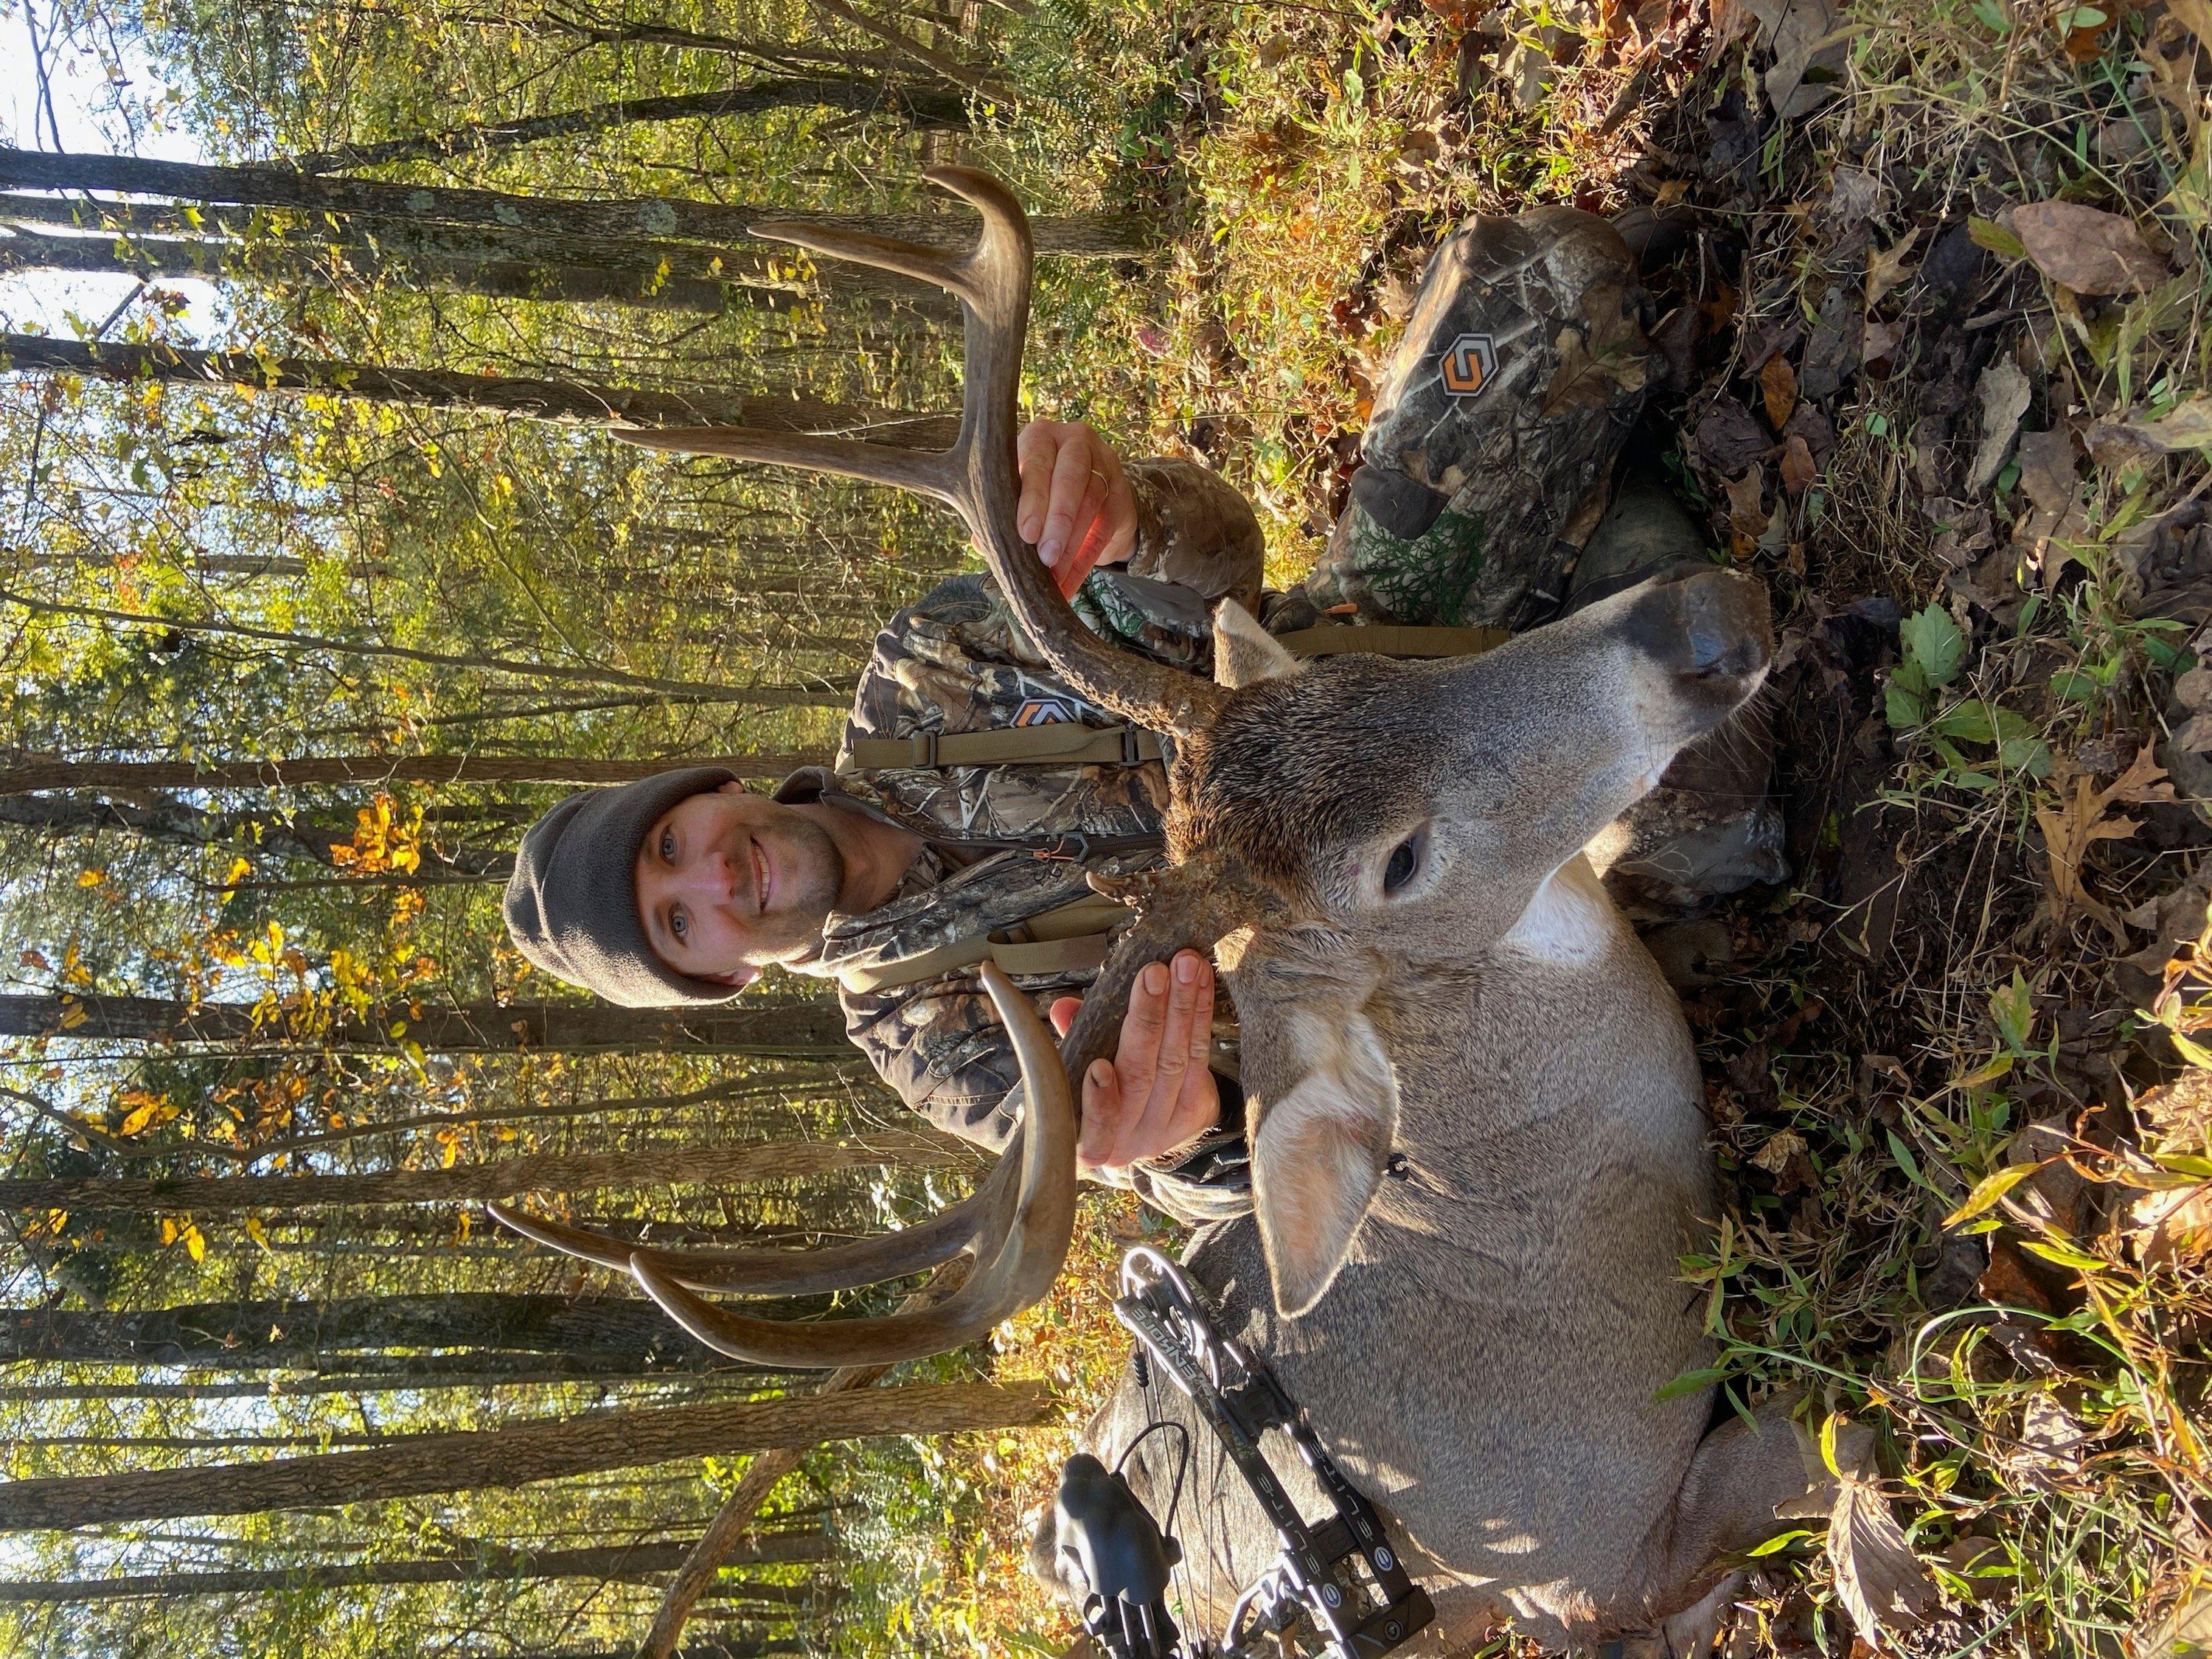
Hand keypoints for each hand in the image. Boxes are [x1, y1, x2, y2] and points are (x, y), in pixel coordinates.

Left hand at [1011, 419, 1136, 597]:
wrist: (1088, 492)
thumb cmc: (1039, 490)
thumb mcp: (1019, 492)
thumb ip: (999, 513)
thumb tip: (980, 542)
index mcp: (1041, 436)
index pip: (1037, 461)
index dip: (1033, 498)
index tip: (1026, 533)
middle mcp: (1076, 441)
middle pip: (1071, 477)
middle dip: (1058, 520)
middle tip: (1046, 556)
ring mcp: (1104, 464)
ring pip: (1091, 504)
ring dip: (1071, 545)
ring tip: (1054, 575)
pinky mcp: (1121, 493)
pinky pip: (1104, 530)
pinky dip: (1084, 562)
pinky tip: (1068, 585)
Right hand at [1049, 950, 1219, 1172]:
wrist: (1146, 1129)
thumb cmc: (1102, 1096)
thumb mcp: (1076, 1075)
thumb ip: (1073, 1043)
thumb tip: (1063, 1009)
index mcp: (1094, 1142)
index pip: (1099, 1125)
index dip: (1100, 1100)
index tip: (1099, 1067)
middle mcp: (1135, 1140)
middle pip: (1142, 1076)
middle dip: (1148, 1019)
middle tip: (1153, 974)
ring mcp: (1171, 1124)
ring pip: (1177, 1059)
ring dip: (1182, 1005)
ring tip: (1184, 965)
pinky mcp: (1200, 1107)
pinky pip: (1201, 1052)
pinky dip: (1201, 1011)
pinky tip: (1201, 979)